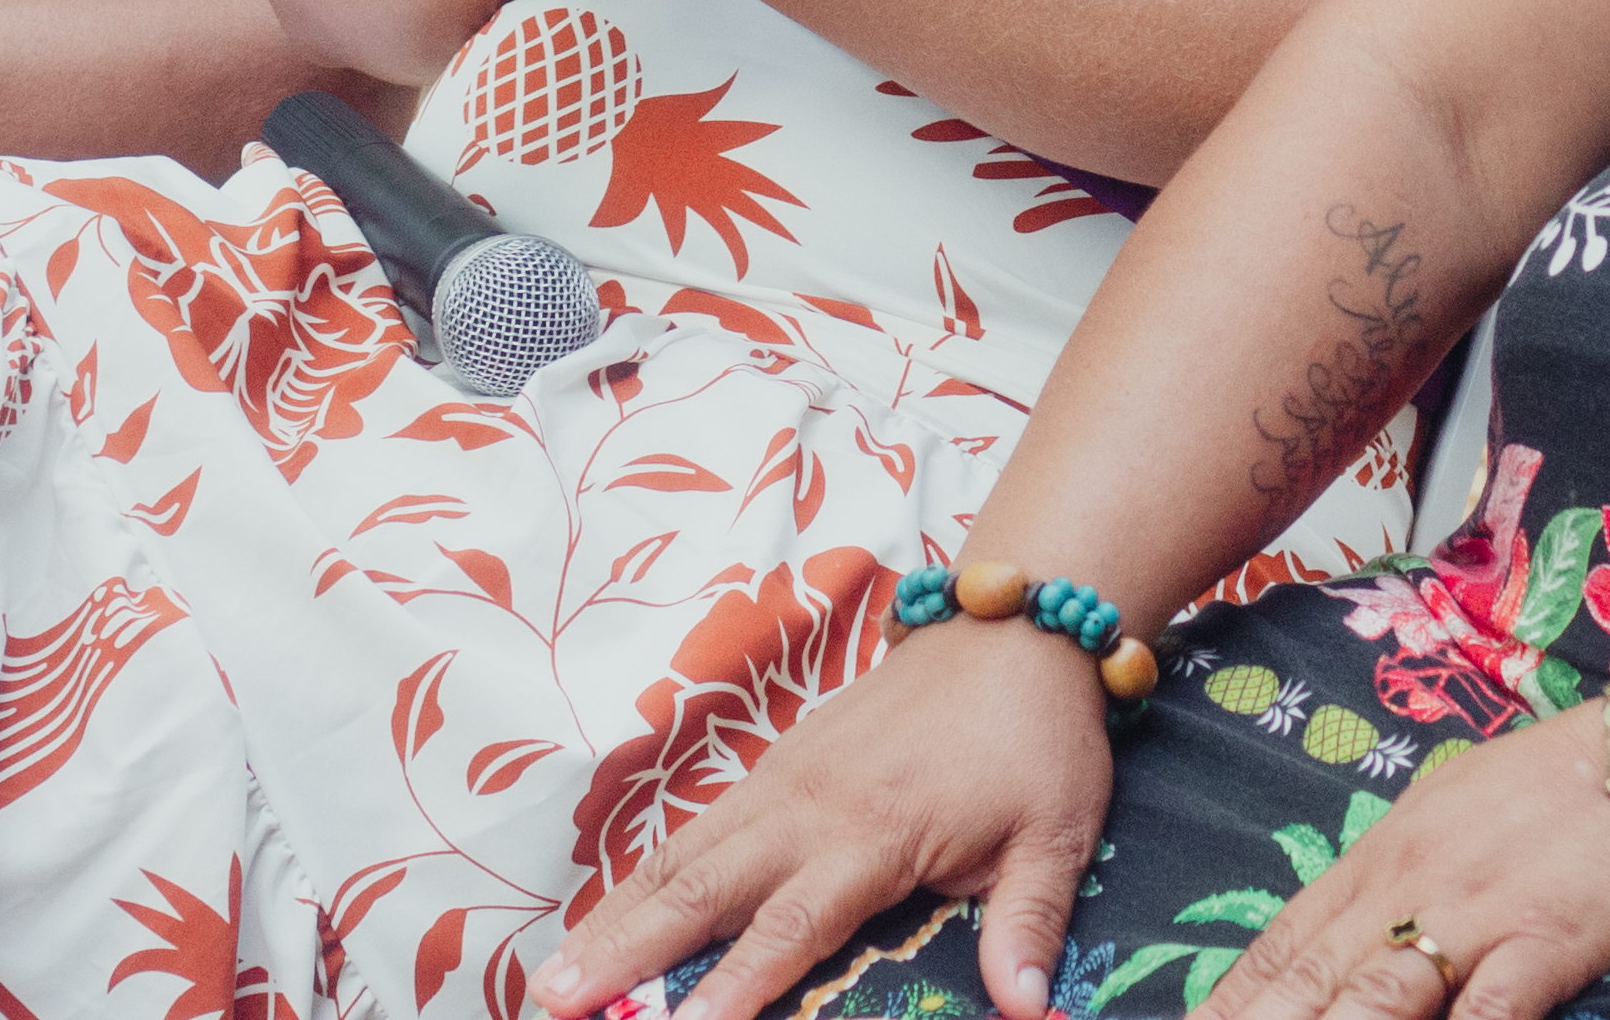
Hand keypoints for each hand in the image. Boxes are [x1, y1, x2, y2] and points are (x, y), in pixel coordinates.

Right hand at [533, 618, 1114, 1019]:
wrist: (1011, 628)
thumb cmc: (1036, 741)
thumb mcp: (1055, 836)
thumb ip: (1029, 924)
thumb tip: (1028, 1009)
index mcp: (874, 833)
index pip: (789, 926)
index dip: (731, 987)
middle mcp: (810, 806)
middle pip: (703, 888)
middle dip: (628, 949)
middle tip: (555, 999)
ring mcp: (784, 778)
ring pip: (684, 855)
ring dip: (617, 914)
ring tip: (553, 971)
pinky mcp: (779, 762)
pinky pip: (699, 826)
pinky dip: (646, 873)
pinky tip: (613, 912)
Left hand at [1192, 706, 1609, 1019]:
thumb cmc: (1555, 783)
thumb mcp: (1447, 814)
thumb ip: (1392, 877)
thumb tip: (1342, 930)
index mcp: (1381, 859)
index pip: (1282, 947)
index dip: (1225, 1008)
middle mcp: (1408, 888)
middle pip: (1307, 986)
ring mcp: (1474, 916)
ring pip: (1373, 1001)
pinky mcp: (1544, 942)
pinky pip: (1487, 1012)